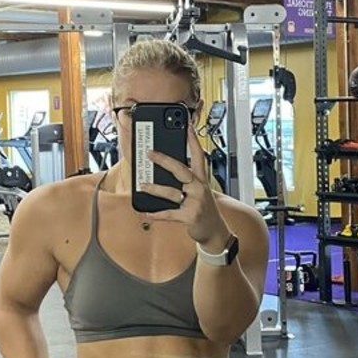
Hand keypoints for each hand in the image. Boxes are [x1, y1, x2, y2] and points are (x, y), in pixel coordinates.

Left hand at [139, 123, 230, 247]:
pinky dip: (157, 214)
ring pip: (172, 192)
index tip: (187, 125)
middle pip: (181, 169)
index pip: (198, 155)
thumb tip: (163, 170)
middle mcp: (199, 188)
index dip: (193, 140)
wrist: (215, 232)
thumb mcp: (199, 192)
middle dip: (165, 160)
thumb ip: (186, 181)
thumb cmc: (204, 209)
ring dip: (155, 188)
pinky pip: (170, 213)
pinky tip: (146, 212)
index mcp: (201, 179)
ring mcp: (195, 202)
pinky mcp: (190, 216)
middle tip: (150, 153)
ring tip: (142, 185)